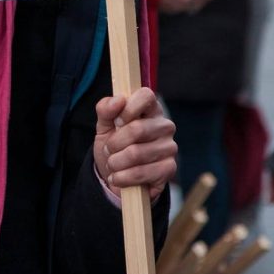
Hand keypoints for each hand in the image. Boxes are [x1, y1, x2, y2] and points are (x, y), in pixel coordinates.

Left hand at [94, 88, 176, 202]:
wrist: (117, 176)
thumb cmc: (114, 145)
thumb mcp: (104, 126)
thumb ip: (106, 109)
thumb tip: (118, 100)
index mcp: (150, 109)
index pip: (146, 95)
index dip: (128, 108)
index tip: (116, 122)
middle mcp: (164, 126)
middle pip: (138, 128)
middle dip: (114, 143)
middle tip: (108, 149)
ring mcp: (169, 147)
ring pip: (136, 153)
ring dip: (116, 162)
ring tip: (112, 165)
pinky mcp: (169, 169)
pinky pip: (141, 173)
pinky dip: (122, 177)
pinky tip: (118, 177)